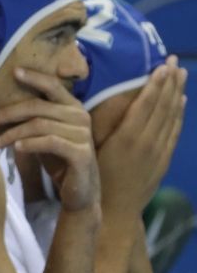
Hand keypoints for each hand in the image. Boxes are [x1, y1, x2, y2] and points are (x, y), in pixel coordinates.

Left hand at [0, 68, 99, 211]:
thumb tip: (2, 110)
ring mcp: (82, 134)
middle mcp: (80, 116)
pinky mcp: (81, 153)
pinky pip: (51, 142)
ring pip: (40, 125)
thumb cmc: (59, 159)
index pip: (53, 86)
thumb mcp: (45, 135)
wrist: (79, 190)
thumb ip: (34, 119)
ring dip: (13, 133)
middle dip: (10, 112)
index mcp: (72, 107)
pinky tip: (17, 148)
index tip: (14, 72)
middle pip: (38, 107)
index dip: (34, 77)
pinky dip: (31, 144)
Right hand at [97, 56, 186, 213]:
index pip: (147, 104)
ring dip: (178, 94)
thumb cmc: (92, 180)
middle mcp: (147, 143)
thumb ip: (97, 129)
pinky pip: (174, 132)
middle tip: (174, 61)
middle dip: (170, 82)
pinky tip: (181, 103)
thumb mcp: (90, 152)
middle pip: (163, 106)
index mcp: (127, 138)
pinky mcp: (163, 161)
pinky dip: (179, 115)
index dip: (156, 83)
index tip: (162, 64)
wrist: (114, 212)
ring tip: (181, 75)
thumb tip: (93, 104)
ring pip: (172, 117)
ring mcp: (158, 152)